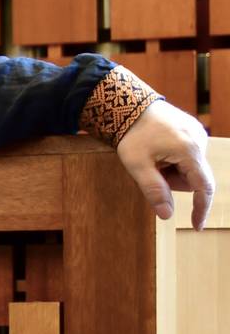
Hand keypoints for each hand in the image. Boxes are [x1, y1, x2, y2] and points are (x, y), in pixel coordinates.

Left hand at [116, 99, 215, 229]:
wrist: (130, 107)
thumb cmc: (132, 136)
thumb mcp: (137, 166)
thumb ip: (154, 191)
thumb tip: (167, 216)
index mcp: (189, 151)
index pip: (203, 188)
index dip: (200, 209)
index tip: (196, 226)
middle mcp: (200, 142)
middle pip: (193, 179)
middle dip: (172, 182)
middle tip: (151, 170)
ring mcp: (199, 135)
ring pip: (189, 169)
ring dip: (172, 171)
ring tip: (154, 157)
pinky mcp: (194, 131)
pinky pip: (188, 156)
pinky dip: (174, 160)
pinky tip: (159, 150)